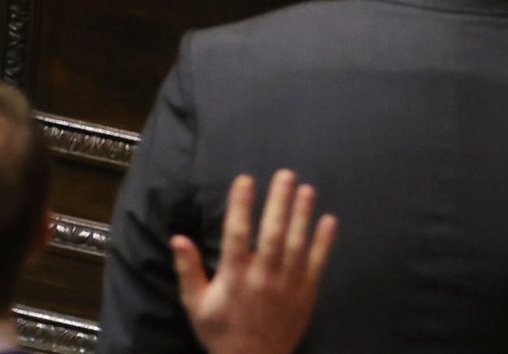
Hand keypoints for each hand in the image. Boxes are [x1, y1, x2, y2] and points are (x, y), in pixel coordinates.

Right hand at [171, 170, 332, 353]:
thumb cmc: (221, 332)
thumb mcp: (196, 304)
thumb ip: (188, 269)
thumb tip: (177, 238)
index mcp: (234, 276)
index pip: (237, 233)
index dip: (241, 205)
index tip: (245, 180)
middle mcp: (263, 277)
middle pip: (273, 233)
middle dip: (280, 202)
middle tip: (286, 174)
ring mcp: (287, 286)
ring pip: (297, 245)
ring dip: (303, 215)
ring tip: (306, 189)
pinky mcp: (305, 295)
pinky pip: (317, 265)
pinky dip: (324, 242)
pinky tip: (330, 221)